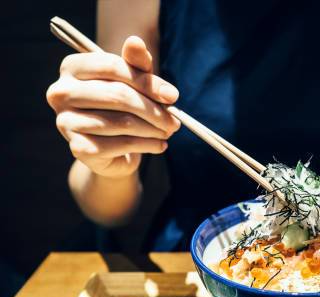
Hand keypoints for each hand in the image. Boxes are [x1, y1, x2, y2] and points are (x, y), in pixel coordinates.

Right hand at [46, 36, 180, 178]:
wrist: (111, 149)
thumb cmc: (123, 107)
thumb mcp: (134, 81)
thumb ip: (136, 63)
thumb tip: (136, 41)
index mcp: (72, 67)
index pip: (112, 67)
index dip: (146, 81)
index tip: (172, 96)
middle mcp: (61, 92)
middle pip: (118, 96)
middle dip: (154, 109)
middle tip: (175, 120)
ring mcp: (66, 121)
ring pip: (122, 122)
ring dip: (153, 128)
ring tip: (168, 131)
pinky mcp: (78, 148)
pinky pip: (120, 144)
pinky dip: (146, 145)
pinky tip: (159, 144)